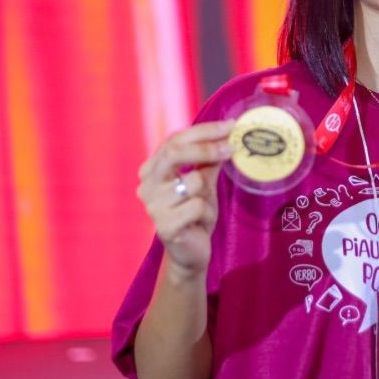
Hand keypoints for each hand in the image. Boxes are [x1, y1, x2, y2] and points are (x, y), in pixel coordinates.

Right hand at [136, 120, 234, 278]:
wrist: (190, 252)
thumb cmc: (195, 213)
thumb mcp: (204, 182)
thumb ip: (209, 160)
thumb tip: (226, 134)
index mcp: (153, 169)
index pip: (175, 140)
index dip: (204, 131)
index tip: (230, 126)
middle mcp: (147, 185)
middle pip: (174, 153)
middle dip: (206, 148)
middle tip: (232, 147)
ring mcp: (153, 206)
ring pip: (193, 182)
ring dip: (208, 193)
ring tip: (204, 206)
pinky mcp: (164, 226)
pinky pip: (197, 206)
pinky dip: (207, 212)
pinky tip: (200, 222)